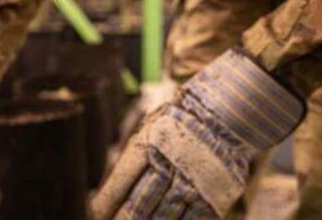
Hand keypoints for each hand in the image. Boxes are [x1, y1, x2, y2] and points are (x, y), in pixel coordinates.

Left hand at [91, 49, 303, 218]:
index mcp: (149, 145)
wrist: (227, 112)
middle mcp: (169, 165)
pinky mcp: (214, 196)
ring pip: (163, 218)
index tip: (95, 216)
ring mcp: (193, 182)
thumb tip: (110, 187)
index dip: (105, 204)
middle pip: (138, 205)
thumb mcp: (151, 128)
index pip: (120, 183)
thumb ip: (134, 157)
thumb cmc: (179, 120)